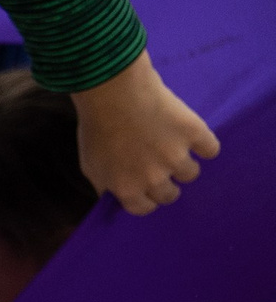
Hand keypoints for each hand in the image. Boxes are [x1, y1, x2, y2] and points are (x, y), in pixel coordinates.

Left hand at [73, 51, 217, 214]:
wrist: (114, 93)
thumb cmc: (96, 127)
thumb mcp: (90, 165)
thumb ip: (105, 186)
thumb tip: (113, 199)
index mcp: (128, 189)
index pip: (145, 209)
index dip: (145, 198)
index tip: (146, 188)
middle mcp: (154, 179)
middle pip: (170, 195)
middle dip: (166, 185)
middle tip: (161, 168)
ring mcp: (176, 156)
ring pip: (191, 174)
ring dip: (184, 164)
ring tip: (175, 149)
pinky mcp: (194, 133)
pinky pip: (211, 149)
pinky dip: (206, 145)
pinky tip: (196, 138)